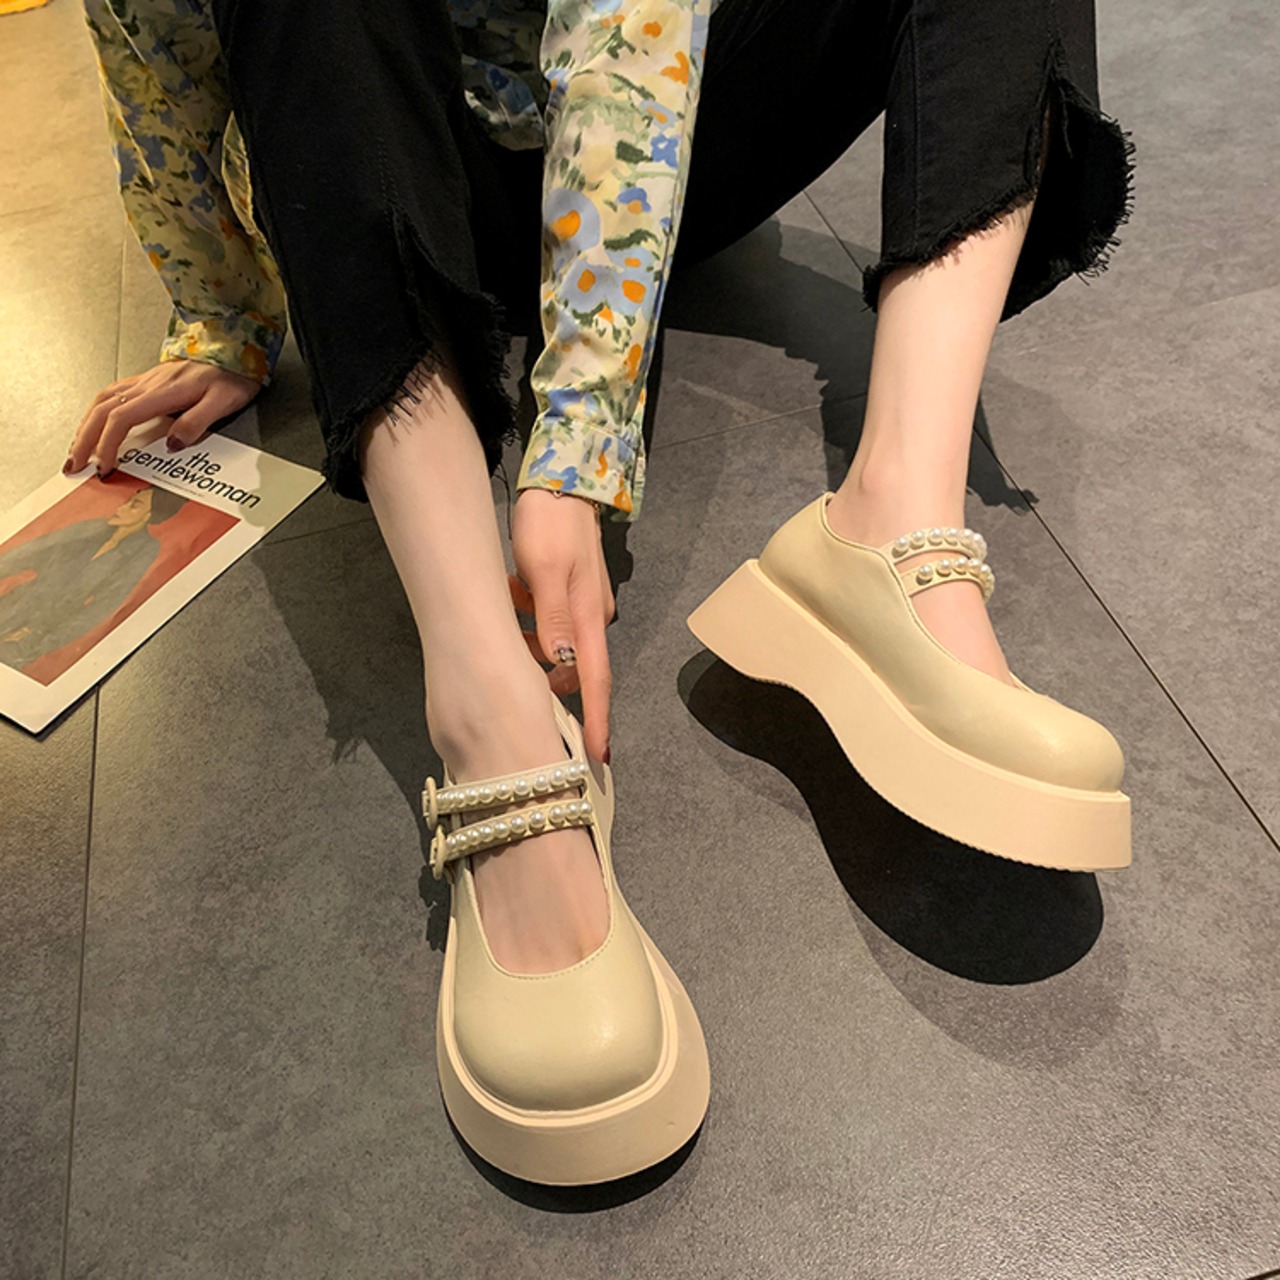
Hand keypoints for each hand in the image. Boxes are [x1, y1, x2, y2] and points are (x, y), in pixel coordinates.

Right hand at [66, 361, 261, 475]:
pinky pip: (111, 393)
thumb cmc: (231, 377)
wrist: (234, 352)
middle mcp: (148, 384)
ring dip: (85, 425)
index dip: (108, 443)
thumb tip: (172, 444)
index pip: (122, 417)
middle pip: (102, 410)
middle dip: (84, 439)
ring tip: (77, 448)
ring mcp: (146, 381)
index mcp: (163, 392)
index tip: (105, 465)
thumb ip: (196, 422)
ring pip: (102, 400)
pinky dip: (96, 411)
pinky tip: (93, 422)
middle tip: (75, 464)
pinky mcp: (148, 380)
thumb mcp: (223, 402)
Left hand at [510, 487, 613, 761]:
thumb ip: (552, 619)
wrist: (563, 482)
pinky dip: (529, 622)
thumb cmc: (550, 525)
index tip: (595, 758)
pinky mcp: (570, 594)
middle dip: (547, 684)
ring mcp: (582, 607)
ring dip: (529, 645)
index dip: (595, 721)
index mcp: (589, 619)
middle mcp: (591, 620)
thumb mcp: (543, 571)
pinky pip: (549, 624)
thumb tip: (561, 665)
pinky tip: (510, 599)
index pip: (595, 682)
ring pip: (554, 646)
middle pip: (572, 670)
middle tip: (515, 685)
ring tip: (504, 618)